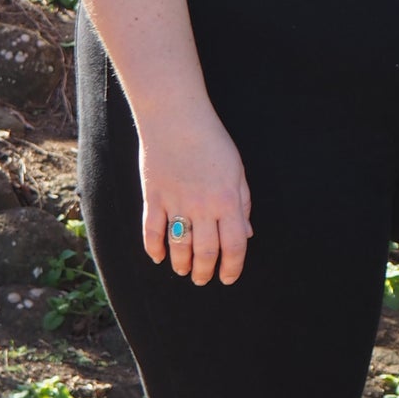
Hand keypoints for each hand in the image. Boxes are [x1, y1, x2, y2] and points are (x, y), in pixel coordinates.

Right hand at [136, 105, 253, 284]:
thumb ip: (243, 203)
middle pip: (206, 252)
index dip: (233, 267)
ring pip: (179, 247)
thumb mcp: (237, 170)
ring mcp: (176, 203)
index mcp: (228, 200)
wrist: (176, 117)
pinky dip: (154, 249)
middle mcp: (203, 206)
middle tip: (203, 280)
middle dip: (206, 273)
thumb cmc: (212, 141)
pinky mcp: (153, 197)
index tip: (228, 278)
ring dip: (182, 265)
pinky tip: (159, 257)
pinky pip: (152, 232)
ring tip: (184, 271)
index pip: (235, 245)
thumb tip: (246, 234)